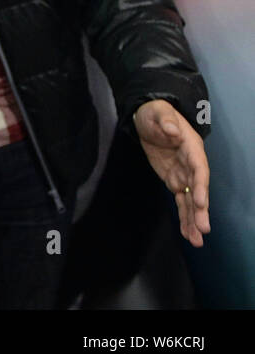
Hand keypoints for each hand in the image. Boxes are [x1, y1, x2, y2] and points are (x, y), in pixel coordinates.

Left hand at [133, 99, 210, 247]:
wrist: (150, 118)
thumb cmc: (156, 113)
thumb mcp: (158, 112)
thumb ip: (166, 121)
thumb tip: (173, 130)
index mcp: (192, 148)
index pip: (199, 169)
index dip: (201, 186)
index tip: (201, 202)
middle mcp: (192, 165)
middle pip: (198, 190)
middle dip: (201, 210)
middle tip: (203, 229)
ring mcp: (184, 175)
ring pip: (191, 201)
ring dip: (194, 220)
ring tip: (197, 241)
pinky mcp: (174, 181)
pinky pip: (181, 202)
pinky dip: (184, 217)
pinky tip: (188, 234)